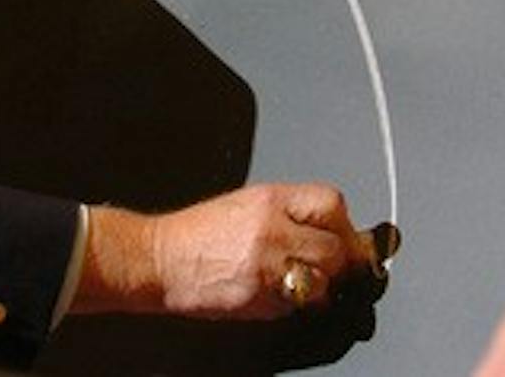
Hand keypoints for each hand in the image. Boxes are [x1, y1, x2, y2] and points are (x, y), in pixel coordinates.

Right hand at [74, 183, 379, 320]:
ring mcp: (266, 265)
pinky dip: (295, 305)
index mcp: (270, 200)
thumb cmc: (200, 234)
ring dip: (321, 287)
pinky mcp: (259, 297)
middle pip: (335, 246)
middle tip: (329, 269)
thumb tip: (332, 231)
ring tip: (301, 284)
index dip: (343, 225)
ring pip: (322, 279)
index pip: (331, 203)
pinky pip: (296, 304)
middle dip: (339, 262)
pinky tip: (277, 295)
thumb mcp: (247, 205)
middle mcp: (272, 228)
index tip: (343, 238)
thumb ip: (289, 214)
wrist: (161, 258)